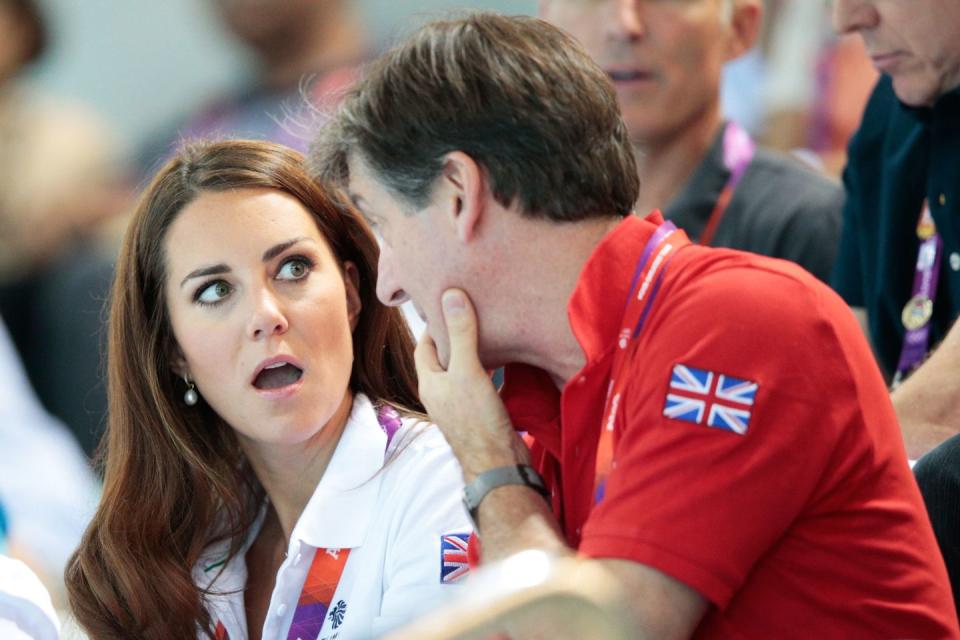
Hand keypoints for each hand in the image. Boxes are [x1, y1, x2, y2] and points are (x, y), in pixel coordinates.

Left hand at [415, 289, 528, 479]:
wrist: (498, 464)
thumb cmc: (477, 420)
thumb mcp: (467, 370)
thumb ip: (461, 334)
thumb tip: (451, 295)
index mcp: (430, 383)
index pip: (424, 345)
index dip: (433, 324)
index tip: (448, 303)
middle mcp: (441, 393)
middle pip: (444, 357)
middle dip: (455, 335)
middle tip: (470, 312)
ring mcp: (461, 405)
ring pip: (463, 370)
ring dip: (473, 351)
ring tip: (488, 329)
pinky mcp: (480, 413)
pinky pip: (479, 382)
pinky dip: (487, 367)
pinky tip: (502, 359)